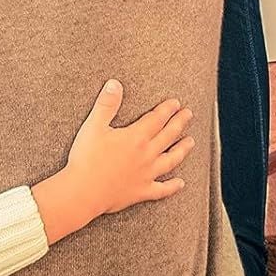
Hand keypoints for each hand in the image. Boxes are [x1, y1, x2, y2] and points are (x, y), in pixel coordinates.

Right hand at [32, 81, 193, 244]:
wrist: (84, 190)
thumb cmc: (87, 157)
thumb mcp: (94, 125)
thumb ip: (107, 104)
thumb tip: (115, 83)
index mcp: (135, 138)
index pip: (155, 120)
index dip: (166, 110)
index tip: (176, 103)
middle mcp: (146, 155)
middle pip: (167, 136)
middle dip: (179, 124)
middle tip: (188, 114)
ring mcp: (147, 175)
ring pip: (170, 160)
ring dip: (182, 150)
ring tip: (191, 142)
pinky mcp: (142, 192)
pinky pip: (162, 189)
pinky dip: (173, 186)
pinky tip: (181, 183)